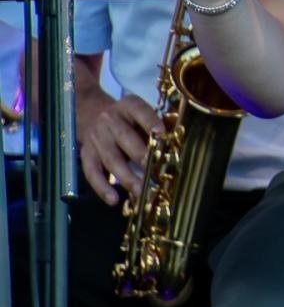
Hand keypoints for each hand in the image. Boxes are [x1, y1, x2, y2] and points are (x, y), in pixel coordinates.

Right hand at [78, 88, 161, 205]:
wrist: (92, 113)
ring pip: (111, 159)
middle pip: (124, 137)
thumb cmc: (128, 118)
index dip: (151, 123)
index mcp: (128, 106)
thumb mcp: (141, 113)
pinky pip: (92, 173)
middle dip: (140, 155)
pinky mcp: (86, 155)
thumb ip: (155, 126)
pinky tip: (114, 200)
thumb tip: (173, 144)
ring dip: (127, 177)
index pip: (140, 112)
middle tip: (154, 171)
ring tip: (141, 191)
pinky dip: (102, 188)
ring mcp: (96, 139)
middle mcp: (110, 121)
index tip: (163, 135)